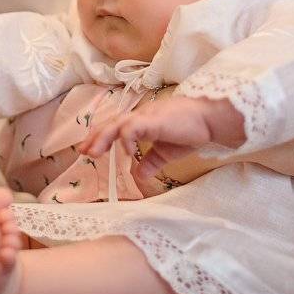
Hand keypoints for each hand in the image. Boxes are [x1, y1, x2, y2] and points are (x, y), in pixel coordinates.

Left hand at [79, 95, 243, 179]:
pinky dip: (127, 138)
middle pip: (111, 124)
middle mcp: (140, 116)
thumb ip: (151, 162)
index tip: (88, 150)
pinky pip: (134, 127)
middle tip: (83, 151)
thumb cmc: (190, 130)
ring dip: (103, 137)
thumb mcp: (165, 152)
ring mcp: (146, 116)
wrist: (209, 119)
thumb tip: (138, 176)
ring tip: (93, 152)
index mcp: (141, 123)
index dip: (100, 138)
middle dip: (95, 137)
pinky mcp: (154, 120)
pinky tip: (127, 152)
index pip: (114, 128)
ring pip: (117, 124)